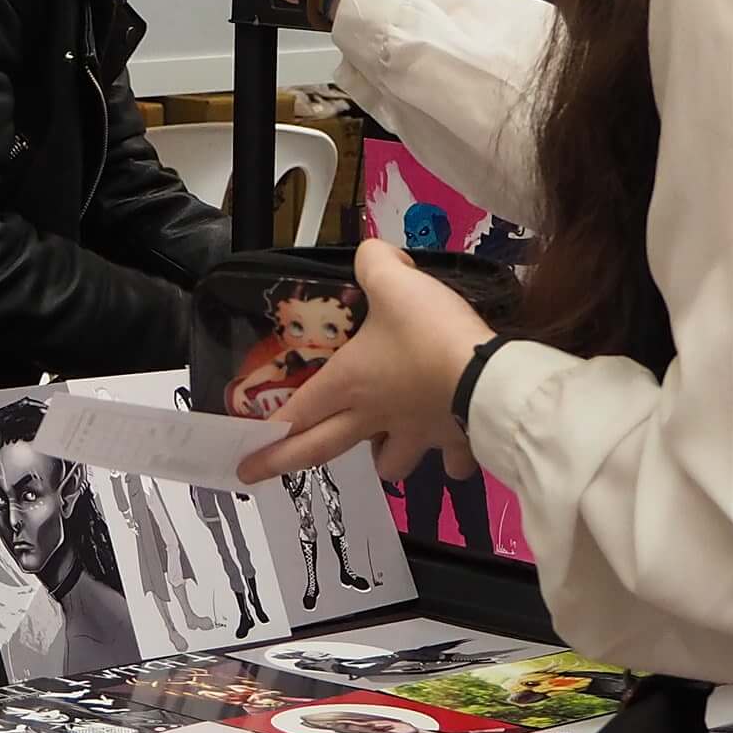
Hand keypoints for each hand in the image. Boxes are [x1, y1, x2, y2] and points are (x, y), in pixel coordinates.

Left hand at [237, 241, 492, 483]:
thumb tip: (373, 255)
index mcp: (349, 383)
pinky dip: (448, 459)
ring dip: (381, 460)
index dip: (268, 431)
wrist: (489, 377)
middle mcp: (374, 417)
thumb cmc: (430, 332)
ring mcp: (415, 435)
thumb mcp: (393, 281)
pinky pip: (448, 462)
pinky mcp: (454, 442)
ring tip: (382, 446)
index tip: (243, 451)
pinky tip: (451, 447)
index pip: (297, 412)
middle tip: (253, 476)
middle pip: (319, 450)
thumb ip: (374, 262)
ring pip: (387, 464)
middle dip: (283, 463)